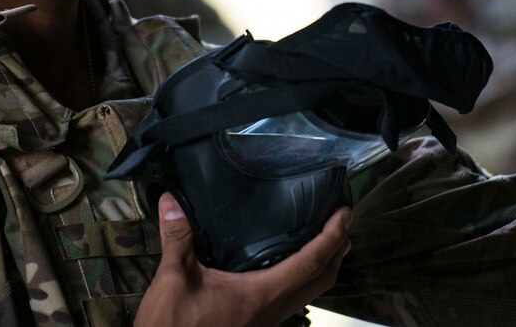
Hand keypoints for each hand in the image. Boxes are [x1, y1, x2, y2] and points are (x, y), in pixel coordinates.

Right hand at [134, 193, 352, 326]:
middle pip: (321, 279)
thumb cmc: (173, 325)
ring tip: (324, 238)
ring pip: (309, 291)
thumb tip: (171, 200)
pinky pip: (293, 298)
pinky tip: (287, 263)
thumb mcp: (173, 278)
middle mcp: (273, 309)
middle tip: (342, 220)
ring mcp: (268, 319)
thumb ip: (177, 237)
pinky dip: (303, 276)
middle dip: (337, 248)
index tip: (344, 213)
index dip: (332, 236)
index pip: (310, 262)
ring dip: (323, 265)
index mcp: (262, 294)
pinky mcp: (258, 322)